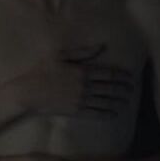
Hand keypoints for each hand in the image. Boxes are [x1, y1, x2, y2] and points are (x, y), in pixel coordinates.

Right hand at [11, 44, 134, 119]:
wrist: (27, 93)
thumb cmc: (41, 71)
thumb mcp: (59, 56)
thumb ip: (82, 52)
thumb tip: (101, 46)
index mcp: (83, 71)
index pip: (109, 74)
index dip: (122, 76)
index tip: (130, 77)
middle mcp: (85, 87)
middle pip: (111, 88)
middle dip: (124, 89)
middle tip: (132, 90)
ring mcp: (81, 100)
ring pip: (106, 102)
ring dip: (119, 102)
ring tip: (126, 102)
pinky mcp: (76, 111)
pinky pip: (96, 113)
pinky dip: (107, 114)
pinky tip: (114, 114)